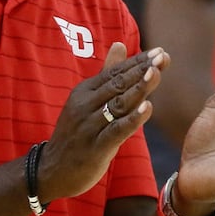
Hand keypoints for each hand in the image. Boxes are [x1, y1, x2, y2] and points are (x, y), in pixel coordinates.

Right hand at [39, 42, 166, 202]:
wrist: (51, 170)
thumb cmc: (75, 134)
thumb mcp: (87, 100)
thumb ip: (107, 74)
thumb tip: (120, 44)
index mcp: (84, 92)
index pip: (115, 73)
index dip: (138, 62)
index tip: (160, 52)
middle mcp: (85, 105)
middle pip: (118, 84)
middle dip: (142, 70)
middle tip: (163, 57)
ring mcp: (89, 126)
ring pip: (118, 104)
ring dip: (139, 89)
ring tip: (156, 74)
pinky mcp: (95, 148)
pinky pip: (116, 131)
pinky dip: (132, 119)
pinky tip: (147, 108)